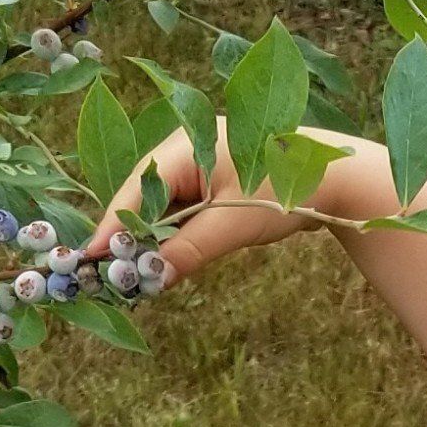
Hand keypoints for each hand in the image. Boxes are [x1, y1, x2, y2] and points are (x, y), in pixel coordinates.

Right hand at [89, 125, 362, 280]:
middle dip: (128, 239)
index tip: (88, 261)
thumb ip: (188, 250)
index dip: (111, 229)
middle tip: (110, 278)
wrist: (337, 178)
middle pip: (140, 200)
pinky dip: (171, 236)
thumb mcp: (233, 224)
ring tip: (135, 276)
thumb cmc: (288, 188)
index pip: (133, 192)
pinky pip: (180, 211)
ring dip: (150, 241)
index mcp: (182, 146)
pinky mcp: (211, 183)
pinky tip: (165, 263)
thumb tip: (150, 280)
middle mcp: (182, 151)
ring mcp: (197, 165)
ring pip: (159, 209)